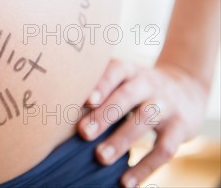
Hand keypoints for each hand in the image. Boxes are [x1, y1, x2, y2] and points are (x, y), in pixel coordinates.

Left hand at [78, 58, 207, 187]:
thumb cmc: (138, 88)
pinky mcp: (181, 128)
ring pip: (146, 119)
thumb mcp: (124, 80)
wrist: (187, 88)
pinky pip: (164, 149)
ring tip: (100, 157)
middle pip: (127, 96)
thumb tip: (60, 116)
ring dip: (121, 139)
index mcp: (129, 71)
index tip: (86, 101)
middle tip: (83, 133)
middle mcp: (149, 83)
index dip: (102, 84)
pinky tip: (125, 182)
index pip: (116, 71)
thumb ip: (99, 92)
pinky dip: (145, 167)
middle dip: (105, 114)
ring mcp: (167, 105)